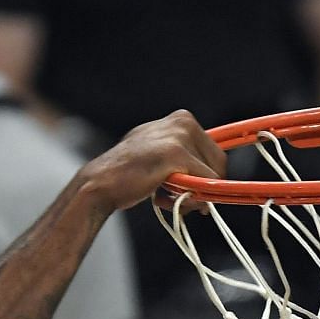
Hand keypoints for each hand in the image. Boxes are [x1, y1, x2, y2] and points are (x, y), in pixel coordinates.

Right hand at [79, 110, 225, 212]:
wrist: (101, 182)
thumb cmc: (126, 172)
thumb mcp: (157, 152)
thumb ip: (182, 156)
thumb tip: (211, 178)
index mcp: (181, 119)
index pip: (213, 149)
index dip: (207, 174)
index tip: (196, 189)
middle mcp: (183, 122)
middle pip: (218, 161)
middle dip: (204, 186)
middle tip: (181, 200)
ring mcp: (180, 136)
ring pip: (212, 175)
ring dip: (194, 196)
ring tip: (166, 199)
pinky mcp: (176, 154)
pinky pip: (203, 184)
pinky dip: (190, 200)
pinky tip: (163, 200)